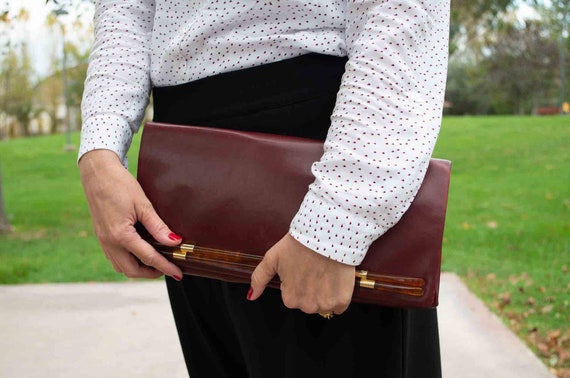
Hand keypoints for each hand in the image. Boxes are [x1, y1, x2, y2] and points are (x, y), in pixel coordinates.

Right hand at [79, 150, 182, 279]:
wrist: (97, 173)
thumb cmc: (120, 185)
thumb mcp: (142, 204)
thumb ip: (158, 226)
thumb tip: (174, 241)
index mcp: (121, 235)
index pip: (148, 258)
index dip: (166, 267)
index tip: (178, 273)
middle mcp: (109, 242)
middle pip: (132, 271)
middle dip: (151, 273)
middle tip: (168, 268)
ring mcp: (103, 241)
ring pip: (121, 267)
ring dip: (138, 269)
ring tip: (155, 262)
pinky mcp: (101, 237)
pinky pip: (114, 258)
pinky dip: (128, 261)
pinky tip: (139, 253)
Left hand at [249, 233, 354, 314]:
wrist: (327, 234)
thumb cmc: (299, 244)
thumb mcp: (272, 258)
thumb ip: (259, 279)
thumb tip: (251, 296)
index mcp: (290, 299)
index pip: (292, 297)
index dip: (296, 282)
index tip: (301, 269)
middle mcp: (308, 306)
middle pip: (308, 303)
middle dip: (310, 290)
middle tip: (313, 270)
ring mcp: (326, 304)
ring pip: (324, 305)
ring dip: (325, 294)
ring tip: (324, 273)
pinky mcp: (342, 300)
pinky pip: (339, 306)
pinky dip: (338, 295)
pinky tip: (335, 279)